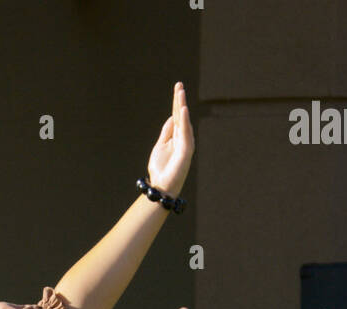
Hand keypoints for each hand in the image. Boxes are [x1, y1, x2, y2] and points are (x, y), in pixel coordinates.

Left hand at [146, 81, 194, 199]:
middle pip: (181, 116)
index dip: (176, 102)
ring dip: (182, 106)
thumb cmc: (160, 169)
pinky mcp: (186, 150)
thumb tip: (172, 116)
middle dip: (180, 100)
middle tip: (179, 85)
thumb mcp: (160, 146)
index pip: (177, 116)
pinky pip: (186, 132)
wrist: (161, 187)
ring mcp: (185, 144)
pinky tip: (183, 109)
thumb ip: (166, 132)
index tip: (177, 88)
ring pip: (184, 121)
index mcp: (176, 137)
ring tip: (180, 92)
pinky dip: (185, 120)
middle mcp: (183, 139)